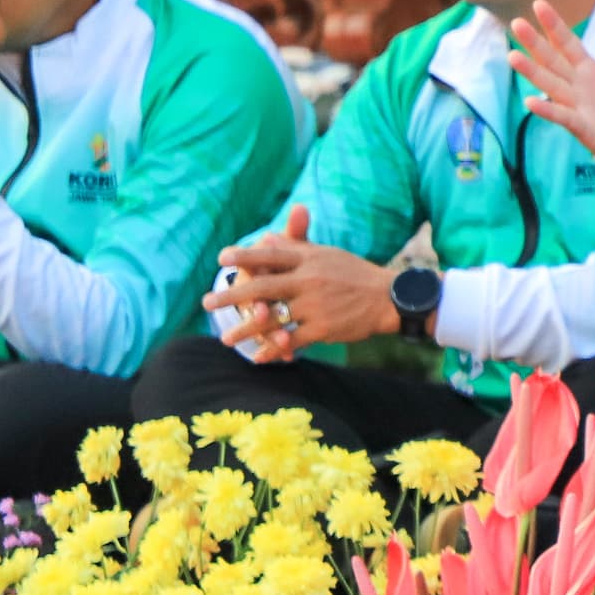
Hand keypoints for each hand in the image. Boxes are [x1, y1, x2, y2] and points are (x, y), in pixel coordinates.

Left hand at [215, 205, 399, 362]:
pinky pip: (292, 340)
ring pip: (273, 318)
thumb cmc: (354, 274)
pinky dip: (274, 349)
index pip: (272, 255)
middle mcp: (310, 280)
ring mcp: (315, 306)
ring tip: (226, 339)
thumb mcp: (326, 254)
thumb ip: (296, 247)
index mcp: (309, 260)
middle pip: (263, 287)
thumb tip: (266, 238)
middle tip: (207, 302)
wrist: (388, 298)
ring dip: (245, 329)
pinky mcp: (323, 328)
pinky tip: (259, 357)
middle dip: (232, 296)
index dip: (246, 255)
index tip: (222, 258)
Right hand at [508, 0, 594, 190]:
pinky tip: (532, 101)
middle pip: (552, 61)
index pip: (568, 43)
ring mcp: (580, 108)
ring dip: (532, 73)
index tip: (539, 3)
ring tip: (513, 57)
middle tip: (516, 23)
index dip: (554, 25)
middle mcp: (580, 87)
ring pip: (551, 87)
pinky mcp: (586, 130)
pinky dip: (549, 111)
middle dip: (535, 44)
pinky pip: (564, 118)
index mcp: (591, 70)